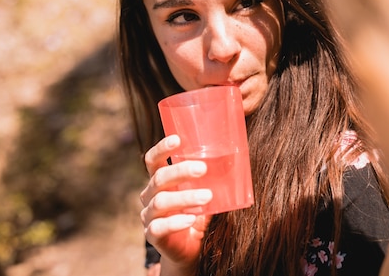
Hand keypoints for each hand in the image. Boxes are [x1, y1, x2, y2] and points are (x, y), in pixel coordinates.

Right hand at [140, 134, 212, 275]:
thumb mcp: (204, 194)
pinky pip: (159, 227)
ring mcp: (149, 216)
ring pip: (161, 202)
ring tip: (207, 196)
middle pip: (159, 178)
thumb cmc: (197, 214)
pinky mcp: (152, 235)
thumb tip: (238, 160)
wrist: (190, 249)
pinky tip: (191, 220)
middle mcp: (150, 195)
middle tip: (203, 168)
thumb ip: (212, 180)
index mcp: (160, 180)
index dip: (162, 148)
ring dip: (185, 197)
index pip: (153, 160)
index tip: (177, 139)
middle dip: (181, 171)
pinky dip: (176, 222)